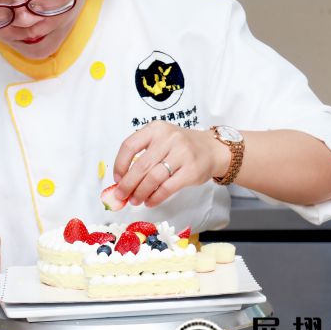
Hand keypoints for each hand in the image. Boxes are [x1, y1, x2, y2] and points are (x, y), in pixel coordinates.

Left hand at [112, 122, 227, 207]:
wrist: (213, 149)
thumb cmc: (182, 147)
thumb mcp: (162, 140)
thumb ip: (143, 155)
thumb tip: (122, 181)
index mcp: (156, 129)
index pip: (129, 146)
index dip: (120, 165)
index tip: (117, 178)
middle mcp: (168, 138)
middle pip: (140, 165)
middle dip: (128, 184)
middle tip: (121, 195)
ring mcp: (182, 154)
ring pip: (153, 178)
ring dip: (140, 192)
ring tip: (135, 200)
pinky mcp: (191, 171)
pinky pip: (167, 188)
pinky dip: (155, 197)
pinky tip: (150, 201)